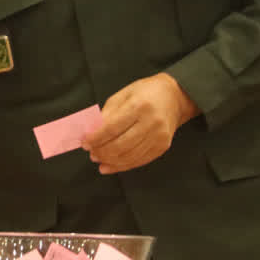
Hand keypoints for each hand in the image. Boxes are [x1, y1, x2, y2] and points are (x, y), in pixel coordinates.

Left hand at [84, 73, 198, 174]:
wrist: (174, 96)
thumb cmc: (144, 93)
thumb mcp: (122, 96)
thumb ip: (107, 114)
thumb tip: (92, 133)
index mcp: (139, 106)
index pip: (112, 128)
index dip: (96, 138)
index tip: (84, 143)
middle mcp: (151, 122)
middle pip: (120, 145)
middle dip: (102, 152)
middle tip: (91, 153)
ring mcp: (159, 136)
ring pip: (129, 156)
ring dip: (110, 161)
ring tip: (98, 159)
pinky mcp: (163, 146)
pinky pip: (140, 161)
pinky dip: (122, 166)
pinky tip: (110, 166)